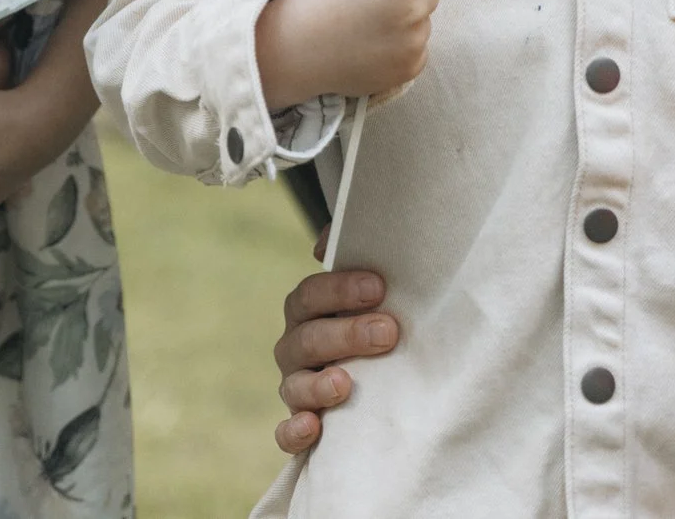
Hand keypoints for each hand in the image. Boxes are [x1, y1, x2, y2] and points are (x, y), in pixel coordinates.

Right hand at [272, 255, 401, 453]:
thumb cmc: (372, 315)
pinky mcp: (301, 424)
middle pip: (308, 338)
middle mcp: (296, 347)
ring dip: (318, 385)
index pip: (311, 295)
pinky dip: (294, 432)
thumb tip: (327, 242)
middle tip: (388, 332)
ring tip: (345, 383)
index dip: (340, 289)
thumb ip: (353, 251)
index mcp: (307, 311)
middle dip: (347, 334)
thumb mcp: (369, 284)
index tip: (379, 287)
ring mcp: (296, 386)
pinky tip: (313, 427)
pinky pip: (285, 433)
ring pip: (295, 385)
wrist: (376, 365)